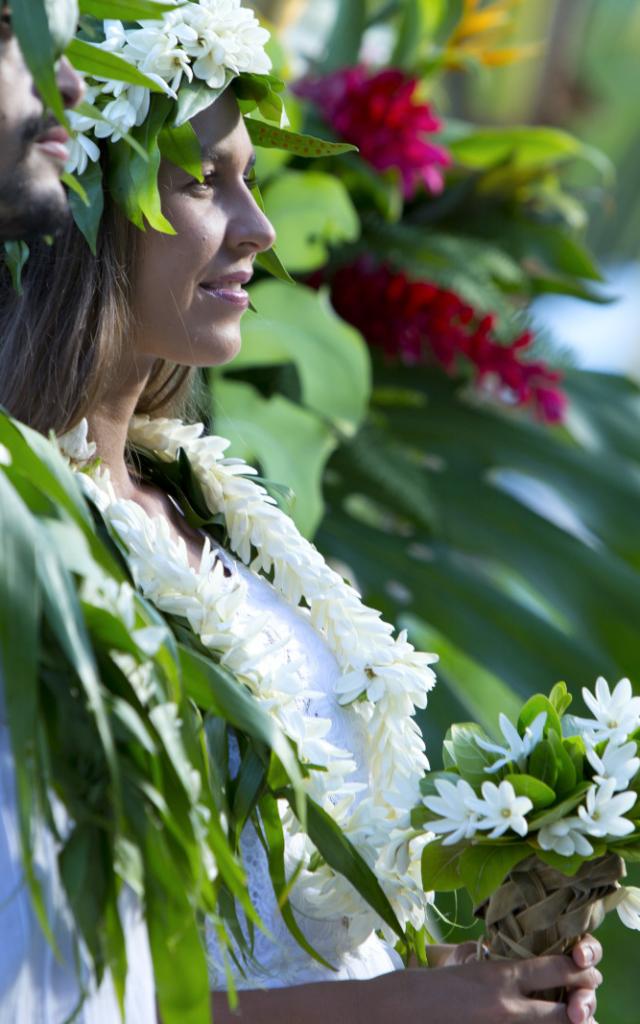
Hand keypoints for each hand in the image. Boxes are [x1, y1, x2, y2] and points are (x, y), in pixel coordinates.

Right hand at [420, 935, 602, 1022]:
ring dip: (569, 1022)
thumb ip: (504, 971)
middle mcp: (508, 1007)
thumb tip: (533, 975)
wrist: (405, 1010)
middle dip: (583, 1004)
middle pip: (566, 1011)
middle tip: (587, 1000)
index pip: (556, 969)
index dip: (578, 970)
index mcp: (501, 976)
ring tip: (577, 1015)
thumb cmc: (436, 985)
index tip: (585, 967)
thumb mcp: (474, 968)